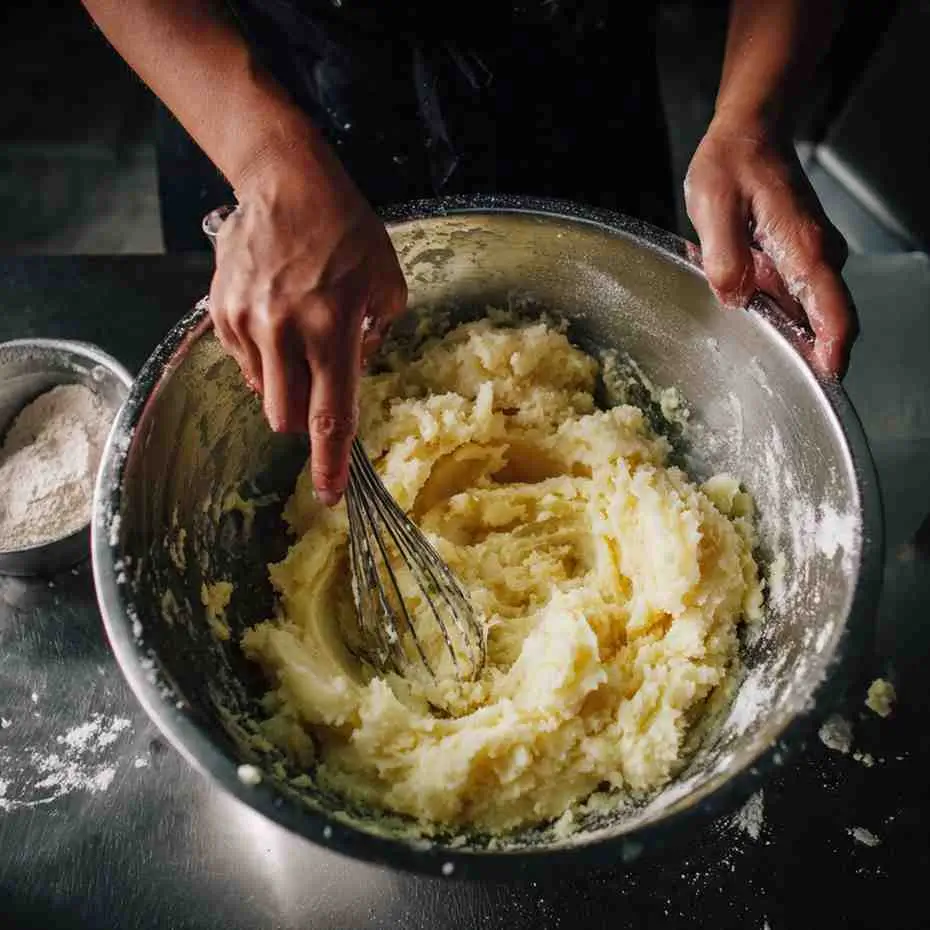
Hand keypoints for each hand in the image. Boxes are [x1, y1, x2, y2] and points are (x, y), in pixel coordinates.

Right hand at [208, 149, 406, 505]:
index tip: (330, 495)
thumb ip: (374, 341)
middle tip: (317, 385)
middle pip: (286, 417)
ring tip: (296, 334)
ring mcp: (247, 321)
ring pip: (263, 391)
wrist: (286, 181)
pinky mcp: (220, 310)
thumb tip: (351, 375)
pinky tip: (274, 317)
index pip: (331, 415)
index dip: (330, 462)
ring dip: (283, 382)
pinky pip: (242, 360)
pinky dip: (262, 356)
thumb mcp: (387, 286)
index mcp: (334, 329)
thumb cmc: (348, 232)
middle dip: (303, 419)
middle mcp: (285, 331)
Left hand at [685, 115, 857, 376]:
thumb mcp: (713, 207)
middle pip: (823, 323)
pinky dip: (771, 312)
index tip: (823, 381)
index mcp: (804, 248)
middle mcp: (817, 257)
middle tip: (768, 378)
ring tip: (745, 341)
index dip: (832, 353)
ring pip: (805, 313)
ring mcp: (809, 259)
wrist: (750, 131)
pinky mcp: (795, 259)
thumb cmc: (733, 162)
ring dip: (781, 332)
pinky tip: (741, 308)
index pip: (834, 313)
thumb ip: (725, 259)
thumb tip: (736, 299)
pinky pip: (790, 298)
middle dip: (803, 355)